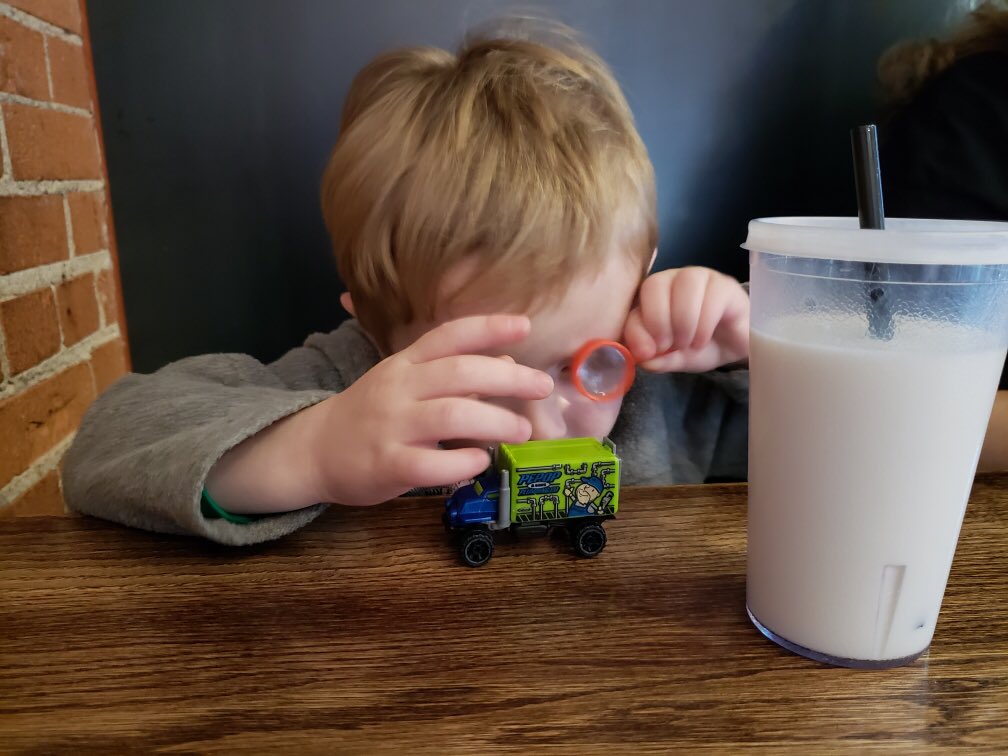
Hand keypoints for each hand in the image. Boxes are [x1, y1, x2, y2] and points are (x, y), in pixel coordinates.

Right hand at [303, 314, 553, 505]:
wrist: (315, 449)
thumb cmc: (373, 414)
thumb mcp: (407, 382)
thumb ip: (452, 372)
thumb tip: (509, 366)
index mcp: (405, 363)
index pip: (449, 335)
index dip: (488, 327)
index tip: (524, 325)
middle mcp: (398, 388)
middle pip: (459, 373)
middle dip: (508, 379)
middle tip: (541, 386)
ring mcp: (391, 426)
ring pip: (451, 416)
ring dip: (495, 422)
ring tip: (521, 431)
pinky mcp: (387, 465)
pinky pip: (432, 465)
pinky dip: (464, 464)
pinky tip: (480, 462)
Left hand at [623, 267, 748, 372]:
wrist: (736, 348)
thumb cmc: (701, 347)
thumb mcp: (675, 359)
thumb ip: (658, 359)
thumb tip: (643, 360)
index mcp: (652, 297)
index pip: (634, 304)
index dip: (637, 329)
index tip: (647, 353)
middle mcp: (672, 280)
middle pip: (654, 284)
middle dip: (658, 321)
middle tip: (670, 346)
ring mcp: (700, 278)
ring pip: (685, 283)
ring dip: (683, 320)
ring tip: (688, 344)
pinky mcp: (725, 285)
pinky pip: (712, 294)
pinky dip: (704, 323)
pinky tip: (703, 340)